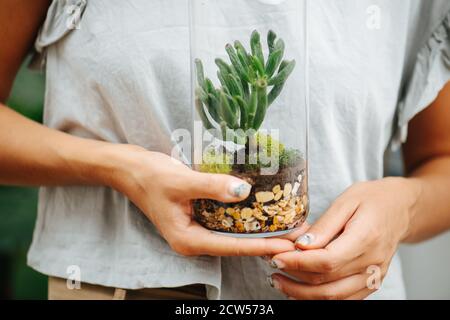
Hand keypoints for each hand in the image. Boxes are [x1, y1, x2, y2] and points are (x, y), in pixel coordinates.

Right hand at [106, 145, 295, 256]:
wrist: (130, 168)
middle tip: (295, 235)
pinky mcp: (199, 217)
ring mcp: (197, 229)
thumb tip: (244, 190)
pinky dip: (245, 219)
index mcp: (188, 240)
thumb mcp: (181, 181)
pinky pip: (227, 222)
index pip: (232, 247)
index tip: (287, 244)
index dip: (261, 246)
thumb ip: (212, 187)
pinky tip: (262, 211)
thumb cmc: (150, 176)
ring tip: (285, 225)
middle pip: (236, 245)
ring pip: (233, 235)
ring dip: (258, 230)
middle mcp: (195, 239)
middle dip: (266, 241)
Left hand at [267, 178, 420, 299]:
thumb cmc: (373, 198)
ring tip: (280, 282)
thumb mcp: (346, 201)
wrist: (401, 208)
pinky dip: (321, 297)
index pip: (327, 261)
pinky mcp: (371, 282)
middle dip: (295, 279)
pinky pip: (345, 298)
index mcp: (366, 238)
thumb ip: (324, 226)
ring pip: (335, 297)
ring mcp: (374, 276)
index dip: (298, 263)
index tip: (276, 258)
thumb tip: (301, 246)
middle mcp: (373, 263)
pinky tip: (301, 289)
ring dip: (303, 294)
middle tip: (272, 268)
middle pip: (328, 283)